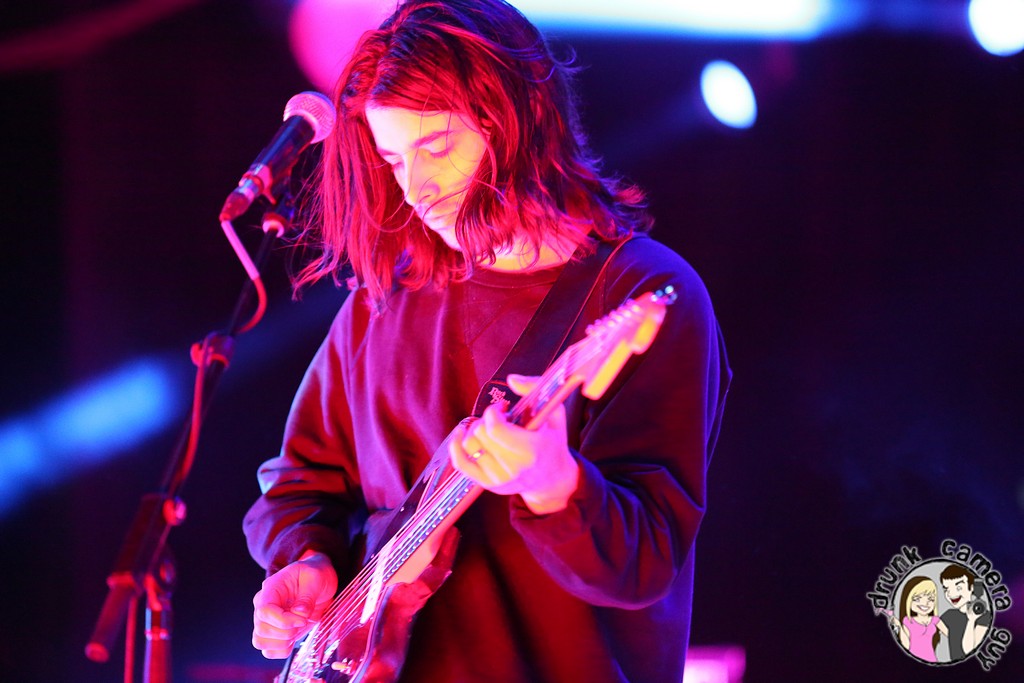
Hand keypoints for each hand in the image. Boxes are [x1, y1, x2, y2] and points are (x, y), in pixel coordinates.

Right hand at [252, 551, 337, 658]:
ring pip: (260, 642)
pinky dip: (282, 650)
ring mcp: (267, 620)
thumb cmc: (315, 574)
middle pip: (261, 629)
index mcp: (271, 588)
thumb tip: (299, 612)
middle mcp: (264, 605)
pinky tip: (294, 639)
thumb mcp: (316, 577)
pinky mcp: (274, 632)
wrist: (319, 581)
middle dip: (286, 632)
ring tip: (298, 630)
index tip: (302, 619)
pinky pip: (268, 650)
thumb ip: (307, 595)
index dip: (282, 620)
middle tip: (303, 622)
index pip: (264, 611)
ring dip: (282, 643)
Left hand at [450, 374, 578, 513]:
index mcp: (531, 451)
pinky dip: (456, 446)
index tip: (502, 409)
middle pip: (480, 434)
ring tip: (488, 430)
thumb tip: (511, 380)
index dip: (493, 412)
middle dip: (486, 420)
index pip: (495, 429)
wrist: (552, 477)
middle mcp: (514, 468)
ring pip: (469, 446)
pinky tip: (462, 435)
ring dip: (475, 431)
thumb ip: (535, 389)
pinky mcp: (487, 484)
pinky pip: (461, 463)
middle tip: (499, 419)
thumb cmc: (552, 441)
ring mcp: (499, 478)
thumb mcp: (555, 412)